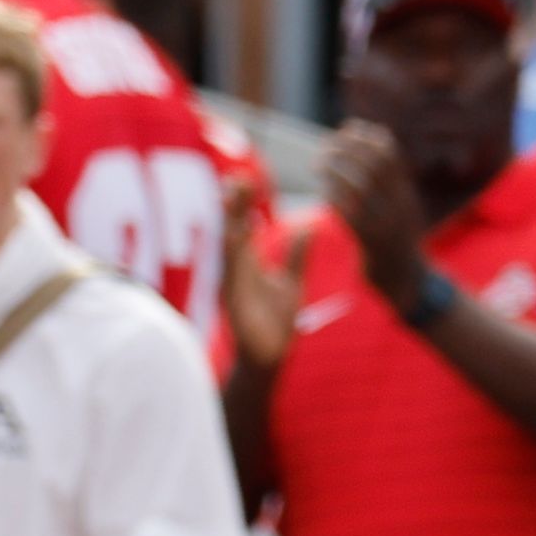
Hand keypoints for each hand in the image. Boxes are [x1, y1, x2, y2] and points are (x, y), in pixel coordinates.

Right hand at [218, 177, 316, 376]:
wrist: (270, 358)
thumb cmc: (276, 322)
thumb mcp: (291, 281)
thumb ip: (297, 254)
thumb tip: (308, 227)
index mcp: (247, 263)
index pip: (243, 224)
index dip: (243, 202)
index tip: (248, 178)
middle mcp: (236, 269)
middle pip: (231, 228)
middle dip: (232, 203)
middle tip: (237, 177)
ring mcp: (232, 284)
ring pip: (227, 245)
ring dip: (227, 220)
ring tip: (228, 194)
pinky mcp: (233, 302)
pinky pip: (231, 273)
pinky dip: (231, 252)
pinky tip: (233, 233)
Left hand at [316, 121, 431, 306]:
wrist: (407, 280)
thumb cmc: (395, 241)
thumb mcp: (399, 208)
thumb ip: (387, 184)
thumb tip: (367, 150)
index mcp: (405, 194)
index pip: (389, 154)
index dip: (367, 136)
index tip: (349, 129)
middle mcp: (398, 206)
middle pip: (372, 166)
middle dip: (347, 149)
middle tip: (326, 146)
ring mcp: (386, 224)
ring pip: (359, 187)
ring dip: (335, 171)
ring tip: (318, 165)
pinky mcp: (371, 242)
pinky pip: (350, 214)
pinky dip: (335, 198)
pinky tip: (324, 191)